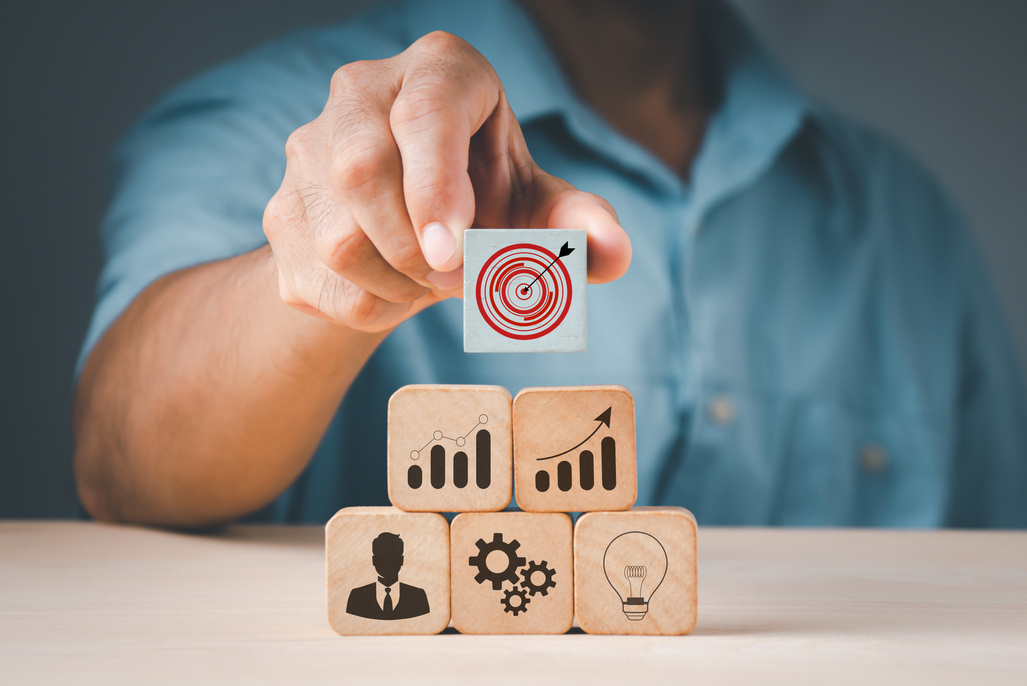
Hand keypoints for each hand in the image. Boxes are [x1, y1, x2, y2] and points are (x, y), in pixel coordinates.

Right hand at [263, 31, 631, 331]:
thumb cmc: (482, 200)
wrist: (406, 230)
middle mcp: (359, 92)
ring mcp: (306, 151)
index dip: (437, 186)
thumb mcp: (534, 205)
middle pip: (361, 171)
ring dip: (400, 286)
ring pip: (337, 238)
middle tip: (459, 281)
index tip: (455, 253)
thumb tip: (612, 250)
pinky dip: (371, 306)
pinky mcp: (280, 211)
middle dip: (418, 250)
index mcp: (436, 71)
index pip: (424, 113)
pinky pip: (319, 281)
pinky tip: (397, 291)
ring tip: (433, 282)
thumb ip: (576, 224)